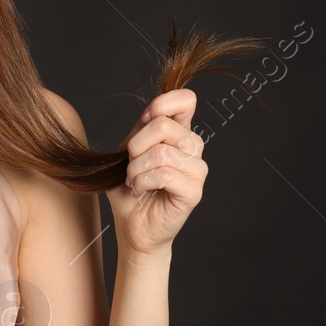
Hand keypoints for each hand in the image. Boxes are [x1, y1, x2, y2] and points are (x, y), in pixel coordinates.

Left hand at [103, 88, 205, 260]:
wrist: (132, 225)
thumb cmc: (130, 188)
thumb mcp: (128, 152)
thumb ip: (141, 130)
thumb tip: (150, 113)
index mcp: (180, 132)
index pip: (186, 99)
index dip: (162, 103)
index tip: (144, 120)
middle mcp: (194, 147)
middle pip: (163, 124)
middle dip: (135, 146)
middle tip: (130, 166)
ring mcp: (197, 170)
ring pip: (162, 152)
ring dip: (136, 169)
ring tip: (134, 182)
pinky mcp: (194, 191)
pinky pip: (164, 175)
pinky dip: (142, 182)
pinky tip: (140, 191)